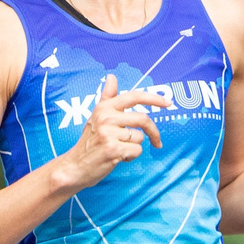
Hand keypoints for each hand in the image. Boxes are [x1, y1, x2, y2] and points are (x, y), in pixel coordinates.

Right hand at [57, 74, 172, 188]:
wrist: (75, 166)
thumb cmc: (89, 142)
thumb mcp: (96, 116)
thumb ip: (107, 97)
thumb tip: (111, 77)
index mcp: (104, 107)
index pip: (134, 97)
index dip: (154, 98)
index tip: (169, 103)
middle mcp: (106, 117)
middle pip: (143, 119)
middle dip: (154, 132)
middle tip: (157, 142)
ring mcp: (108, 133)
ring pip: (140, 137)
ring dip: (134, 146)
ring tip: (120, 149)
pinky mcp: (112, 149)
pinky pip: (136, 150)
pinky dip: (131, 157)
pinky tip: (118, 157)